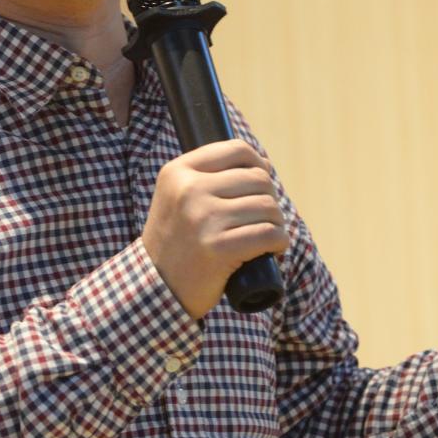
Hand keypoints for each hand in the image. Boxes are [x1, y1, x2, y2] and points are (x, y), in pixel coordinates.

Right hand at [141, 140, 288, 318]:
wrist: (158, 287)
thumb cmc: (178, 241)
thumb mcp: (178, 198)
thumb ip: (208, 176)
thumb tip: (263, 164)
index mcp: (179, 172)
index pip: (237, 150)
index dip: (258, 166)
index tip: (258, 187)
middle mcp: (190, 190)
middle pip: (258, 179)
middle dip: (268, 200)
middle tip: (261, 221)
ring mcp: (204, 218)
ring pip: (268, 207)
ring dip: (276, 224)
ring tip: (265, 237)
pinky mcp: (219, 247)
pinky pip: (270, 234)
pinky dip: (279, 242)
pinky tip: (272, 250)